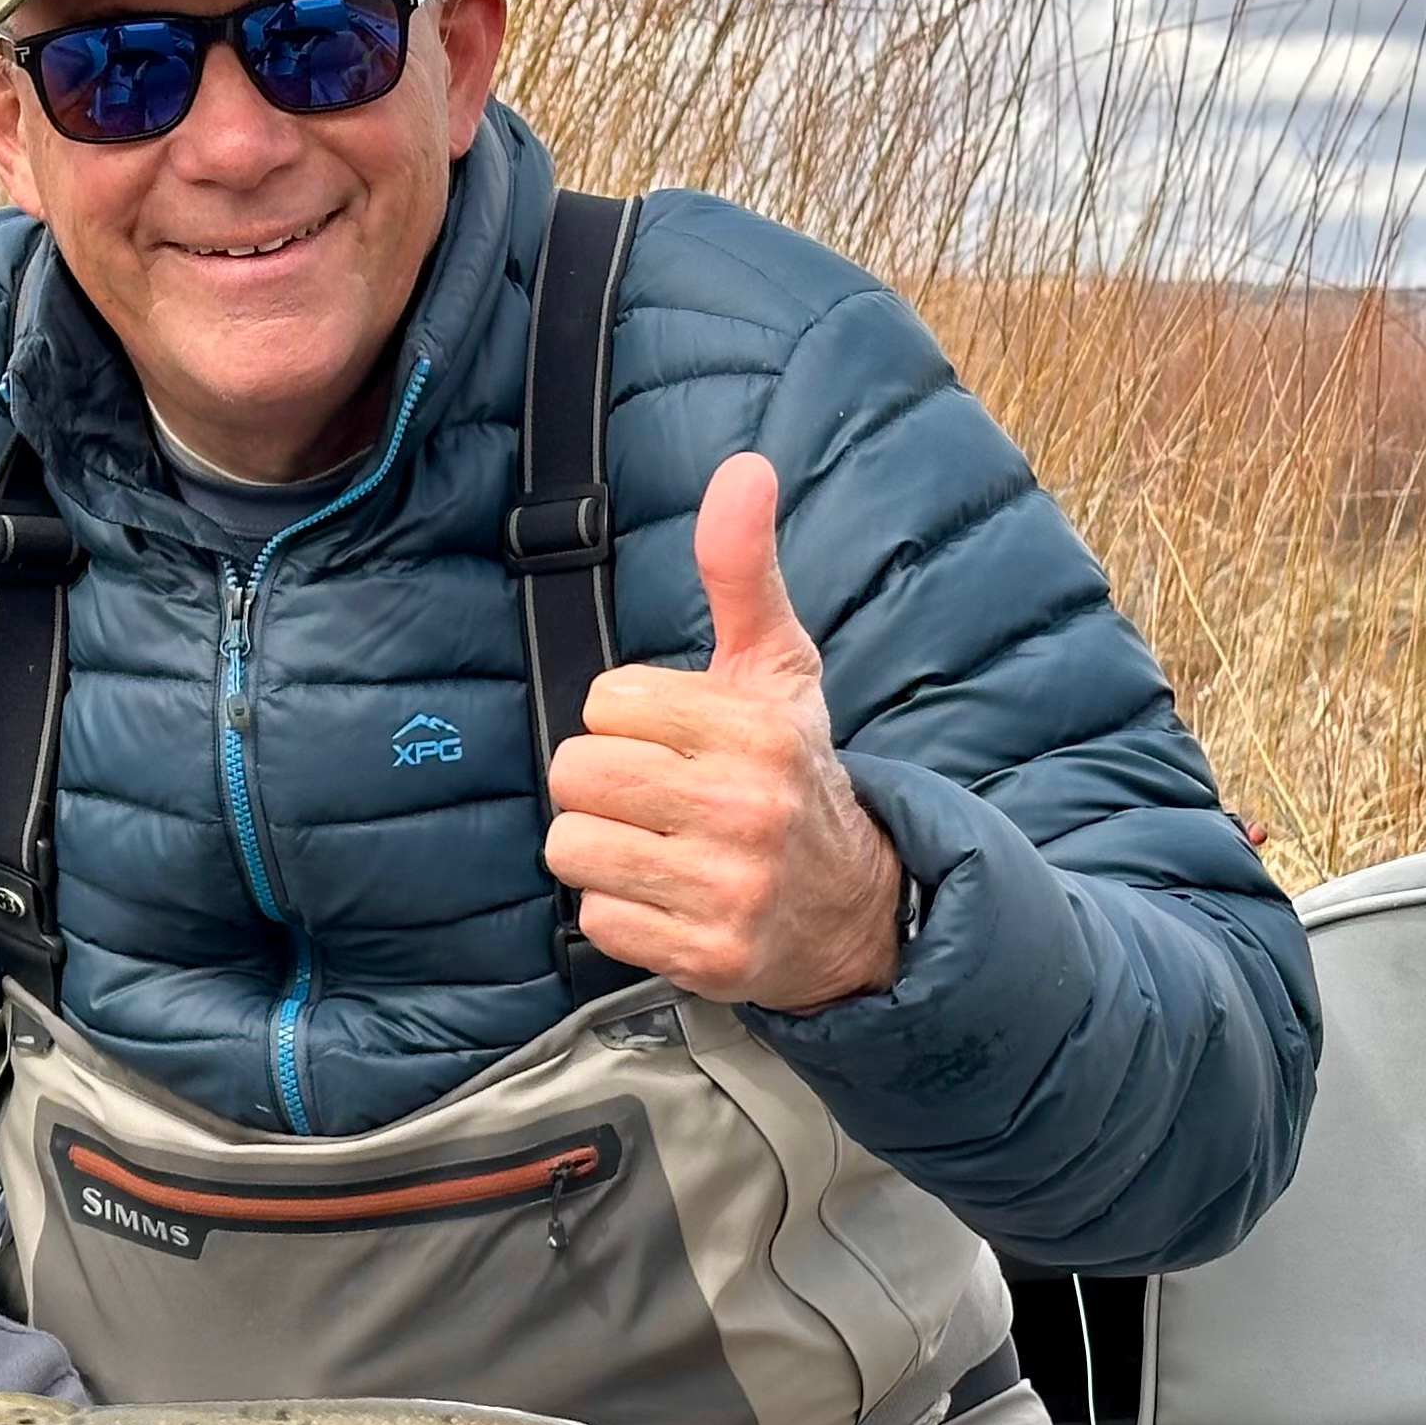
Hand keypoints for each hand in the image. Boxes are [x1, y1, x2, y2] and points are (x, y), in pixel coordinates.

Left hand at [544, 451, 901, 1012]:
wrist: (854, 907)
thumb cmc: (791, 772)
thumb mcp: (777, 667)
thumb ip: (742, 569)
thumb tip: (744, 469)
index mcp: (756, 727)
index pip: (605, 703)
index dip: (623, 720)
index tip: (669, 739)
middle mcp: (746, 807)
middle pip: (574, 774)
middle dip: (600, 783)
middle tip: (652, 795)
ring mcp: (729, 888)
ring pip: (571, 848)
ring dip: (599, 849)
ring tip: (654, 845)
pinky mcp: (707, 955)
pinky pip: (595, 917)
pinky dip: (619, 911)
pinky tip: (667, 896)